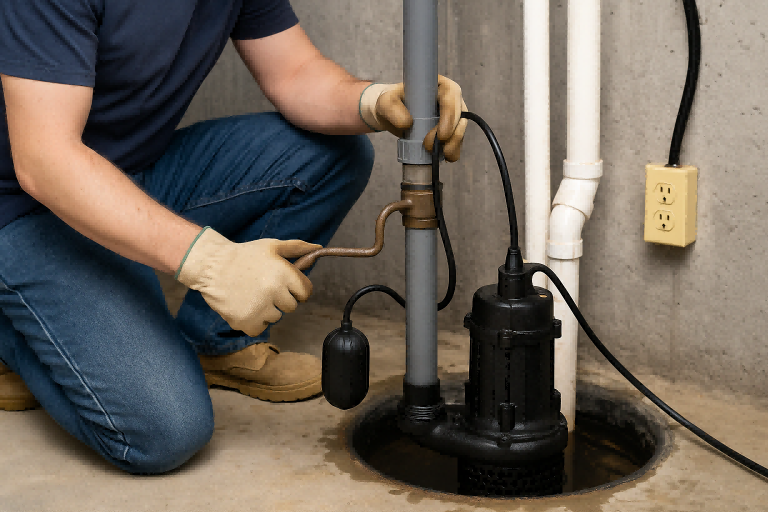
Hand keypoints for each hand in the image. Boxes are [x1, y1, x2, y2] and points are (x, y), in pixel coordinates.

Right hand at [176, 227, 320, 336]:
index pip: (306, 292)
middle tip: (263, 288)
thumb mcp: (272, 246)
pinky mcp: (246, 321)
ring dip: (267, 310)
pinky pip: (260, 328)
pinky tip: (244, 306)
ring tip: (251, 294)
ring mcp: (260, 309)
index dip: (296, 289)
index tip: (283, 285)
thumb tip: (317, 248)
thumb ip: (297, 248)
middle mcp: (274, 292)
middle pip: (291, 306)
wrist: (212, 266)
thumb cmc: (244, 255)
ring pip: (276, 317)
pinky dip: (253, 321)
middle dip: (281, 299)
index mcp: (284, 274)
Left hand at [359, 76, 468, 161]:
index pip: (451, 97)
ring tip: (439, 155)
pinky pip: (456, 142)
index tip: (441, 135)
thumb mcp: (386, 102)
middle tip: (428, 146)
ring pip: (460, 131)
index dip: (450, 115)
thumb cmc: (391, 103)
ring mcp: (452, 117)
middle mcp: (451, 100)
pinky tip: (444, 158)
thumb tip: (407, 123)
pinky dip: (452, 151)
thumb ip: (392, 109)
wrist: (392, 116)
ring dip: (453, 145)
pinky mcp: (450, 131)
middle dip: (450, 135)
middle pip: (459, 116)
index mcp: (440, 86)